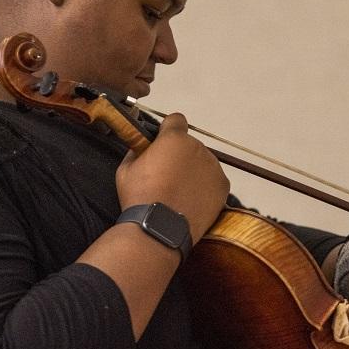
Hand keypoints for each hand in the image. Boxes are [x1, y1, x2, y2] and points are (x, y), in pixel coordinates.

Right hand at [115, 112, 229, 243]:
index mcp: (174, 139)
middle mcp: (197, 148)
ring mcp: (213, 167)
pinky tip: (190, 199)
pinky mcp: (223, 186)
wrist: (159, 228)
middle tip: (167, 176)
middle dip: (179, 155)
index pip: (176, 120)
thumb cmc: (140, 198)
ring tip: (178, 192)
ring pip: (202, 162)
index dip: (167, 130)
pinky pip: (213, 179)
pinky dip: (205, 186)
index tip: (162, 142)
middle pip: (189, 144)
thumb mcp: (126, 169)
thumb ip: (137, 151)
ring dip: (193, 171)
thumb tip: (142, 148)